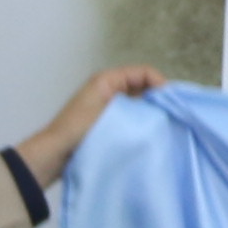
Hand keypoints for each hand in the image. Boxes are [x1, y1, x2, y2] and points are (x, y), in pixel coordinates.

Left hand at [15, 65, 163, 192]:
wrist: (53, 155)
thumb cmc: (78, 130)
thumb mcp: (110, 113)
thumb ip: (138, 107)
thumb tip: (164, 107)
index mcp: (107, 80)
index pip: (143, 73)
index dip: (160, 84)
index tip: (172, 103)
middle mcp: (109, 89)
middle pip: (143, 87)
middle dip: (159, 99)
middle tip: (174, 116)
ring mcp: (108, 107)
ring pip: (139, 104)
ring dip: (151, 112)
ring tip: (166, 126)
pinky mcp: (108, 124)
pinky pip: (131, 118)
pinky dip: (142, 123)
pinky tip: (151, 135)